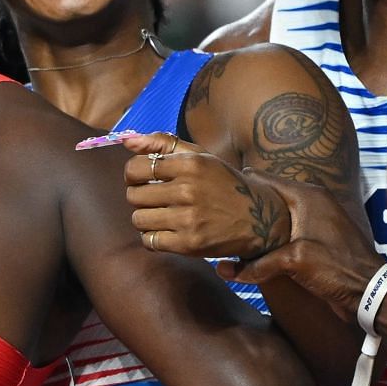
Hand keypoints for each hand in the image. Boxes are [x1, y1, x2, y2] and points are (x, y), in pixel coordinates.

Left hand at [120, 132, 292, 259]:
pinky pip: (149, 241)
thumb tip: (127, 141)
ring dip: (146, 218)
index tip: (144, 179)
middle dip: (139, 197)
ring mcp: (188, 219)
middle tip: (155, 199)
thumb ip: (162, 143)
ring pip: (138, 219)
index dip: (134, 174)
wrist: (259, 217)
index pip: (135, 168)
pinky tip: (167, 231)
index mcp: (189, 164)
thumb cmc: (223, 183)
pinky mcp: (189, 244)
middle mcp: (188, 190)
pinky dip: (153, 237)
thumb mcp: (200, 156)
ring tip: (162, 215)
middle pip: (133, 195)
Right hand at [219, 178, 385, 322]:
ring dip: (257, 225)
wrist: (369, 292)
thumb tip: (225, 270)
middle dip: (246, 206)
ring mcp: (314, 221)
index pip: (265, 179)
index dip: (241, 183)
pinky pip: (285, 232)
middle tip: (218, 213)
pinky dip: (269, 237)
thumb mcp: (294, 261)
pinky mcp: (315, 239)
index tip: (217, 190)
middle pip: (269, 197)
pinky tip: (251, 249)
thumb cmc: (337, 267)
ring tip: (229, 230)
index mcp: (308, 195)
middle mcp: (311, 202)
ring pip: (276, 216)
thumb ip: (258, 263)